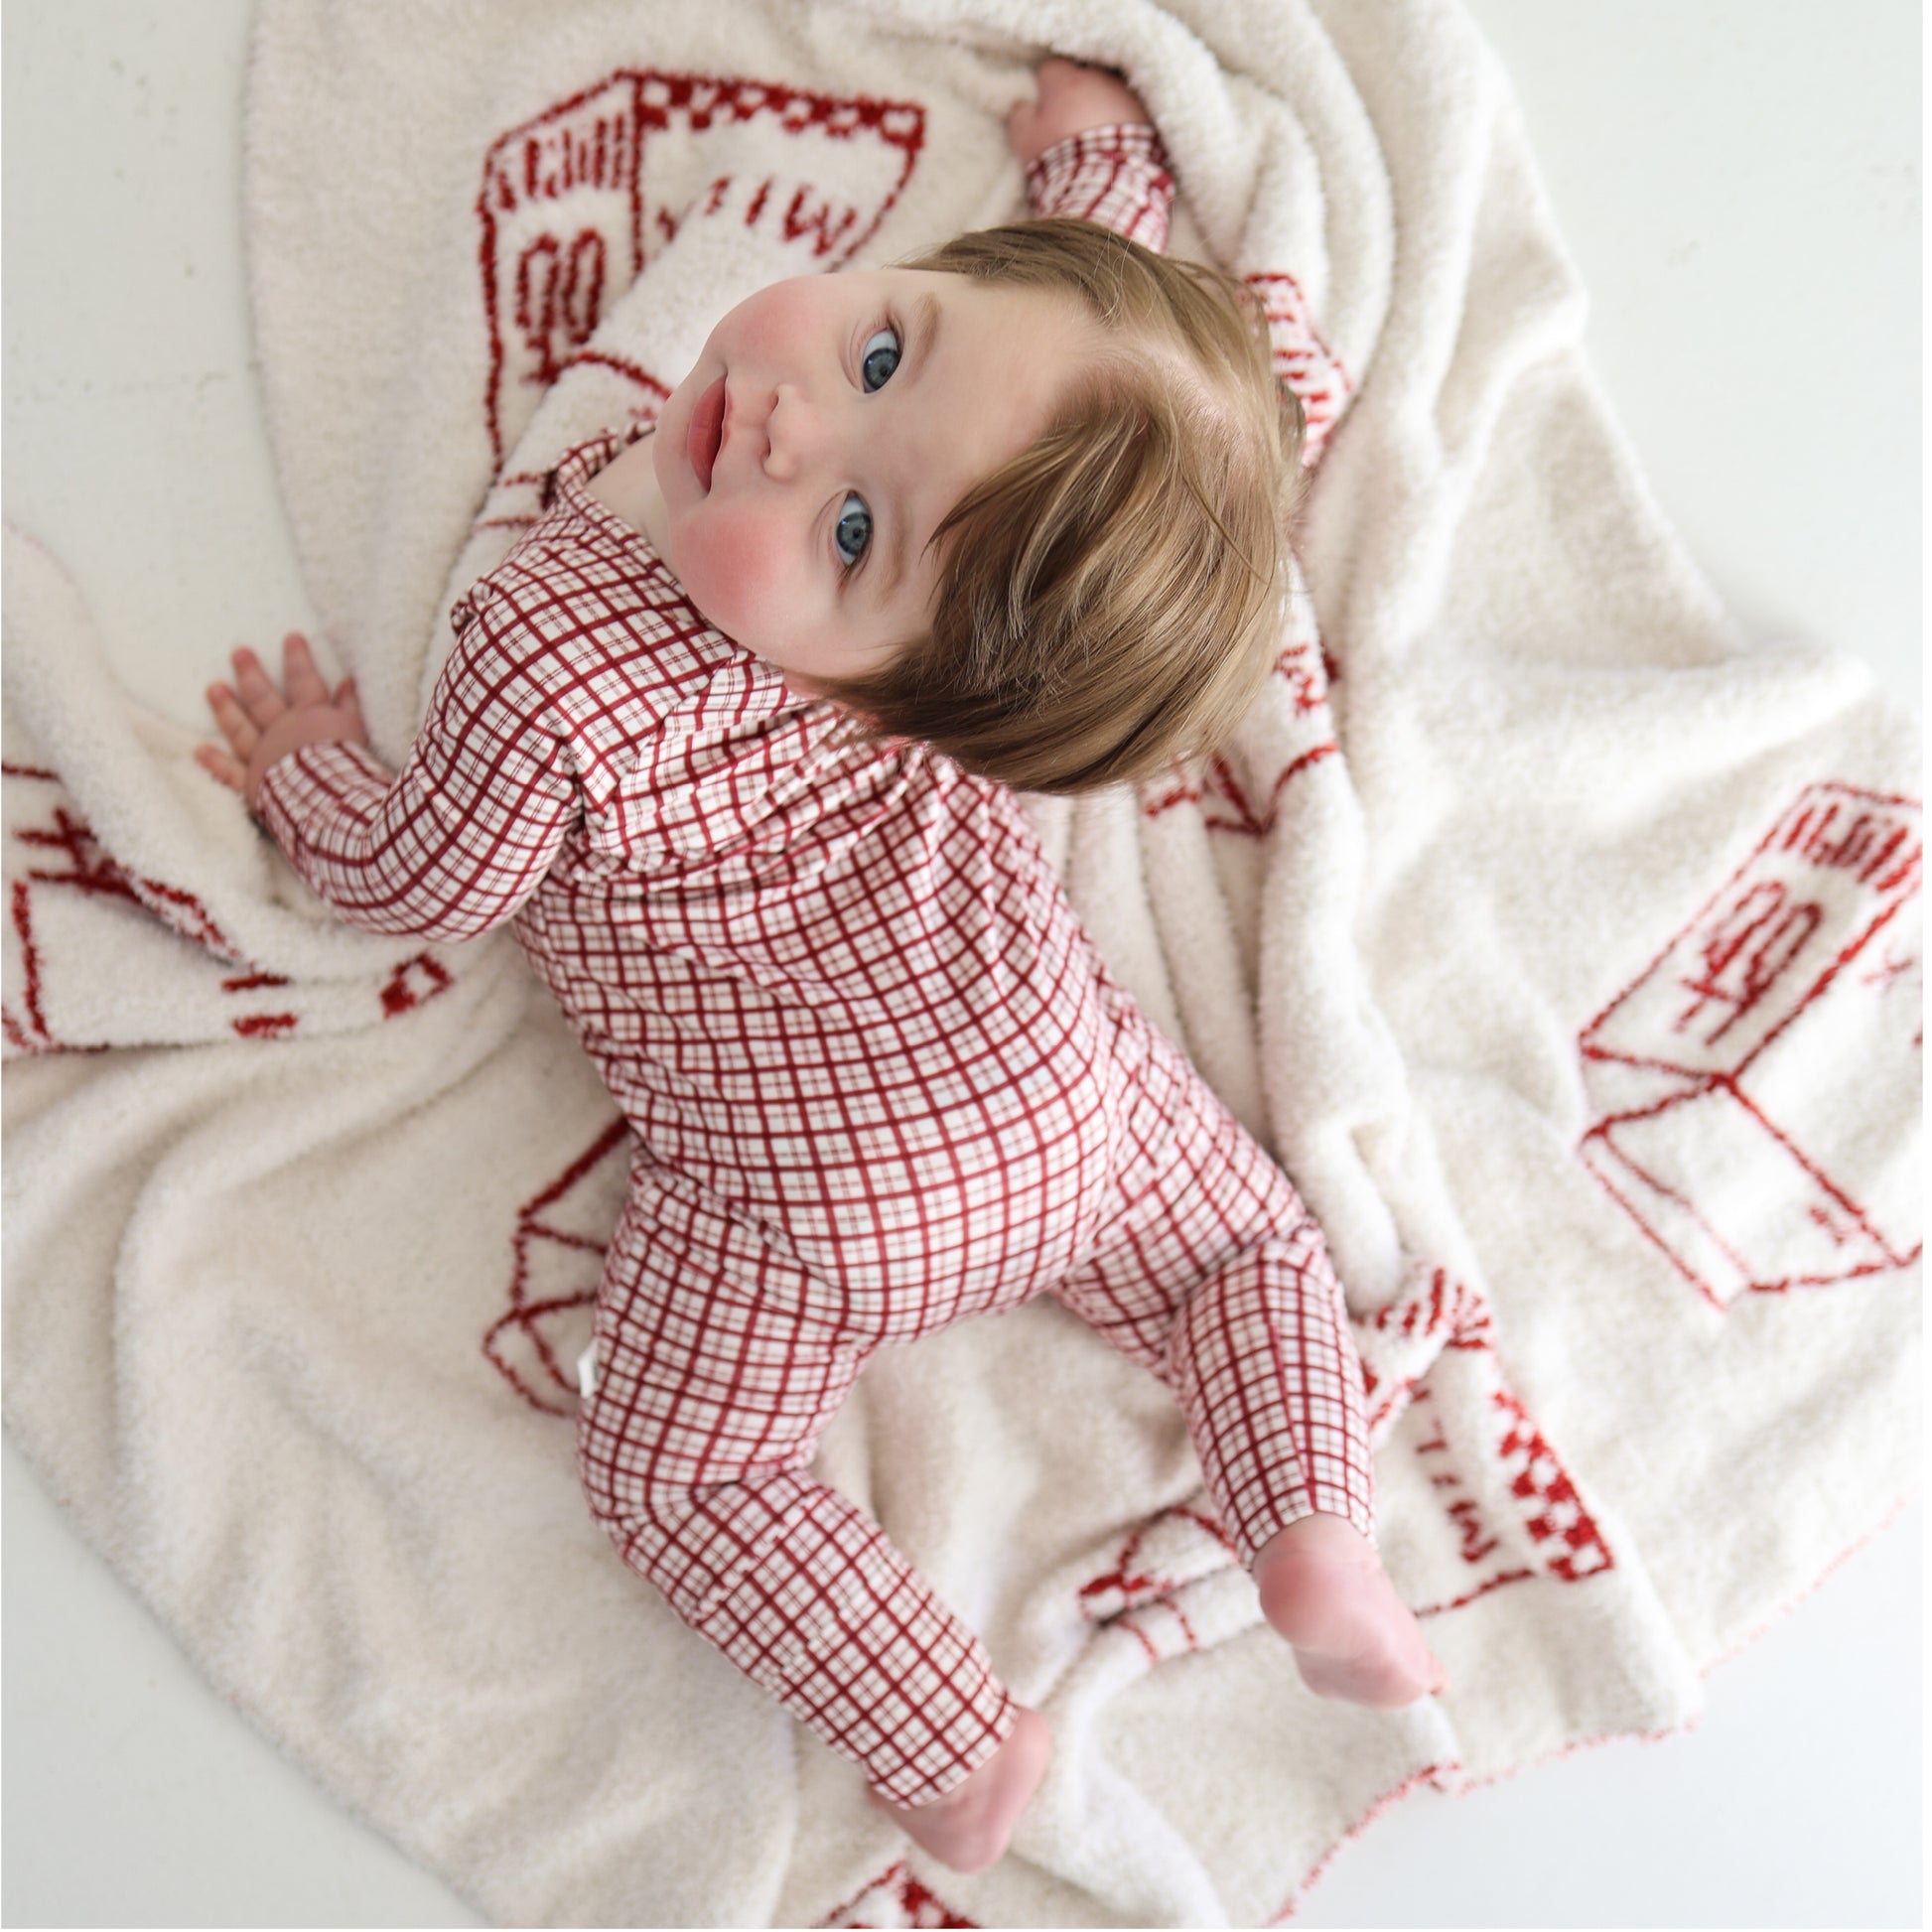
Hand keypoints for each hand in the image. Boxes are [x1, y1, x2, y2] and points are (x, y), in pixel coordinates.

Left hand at [199, 631, 368, 807]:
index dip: (298, 658)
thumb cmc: (351, 766)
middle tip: (237, 651)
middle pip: (263, 698)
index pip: (304, 680)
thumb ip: (351, 706)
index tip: (291, 636)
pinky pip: (231, 773)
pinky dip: (215, 762)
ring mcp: (263, 756)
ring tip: (213, 688)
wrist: (332, 800)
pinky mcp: (255, 784)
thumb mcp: (358, 730)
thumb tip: (348, 681)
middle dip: (250, 673)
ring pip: (241, 728)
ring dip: (226, 708)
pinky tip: (200, 750)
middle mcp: (282, 731)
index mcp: (310, 716)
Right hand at [1007, 56, 1152, 166]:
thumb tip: (1023, 106)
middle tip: (1074, 121)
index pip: (1052, 69)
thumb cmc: (1060, 159)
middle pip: (1085, 75)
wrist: (1105, 184)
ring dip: (1105, 105)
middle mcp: (1098, 78)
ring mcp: (1125, 93)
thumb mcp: (1026, 140)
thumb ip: (1021, 116)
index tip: (1047, 107)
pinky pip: (1134, 110)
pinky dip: (1128, 121)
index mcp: (1065, 80)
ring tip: (1100, 136)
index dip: (1048, 88)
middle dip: (1079, 93)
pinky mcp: (1146, 114)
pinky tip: (1121, 144)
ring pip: (1111, 90)